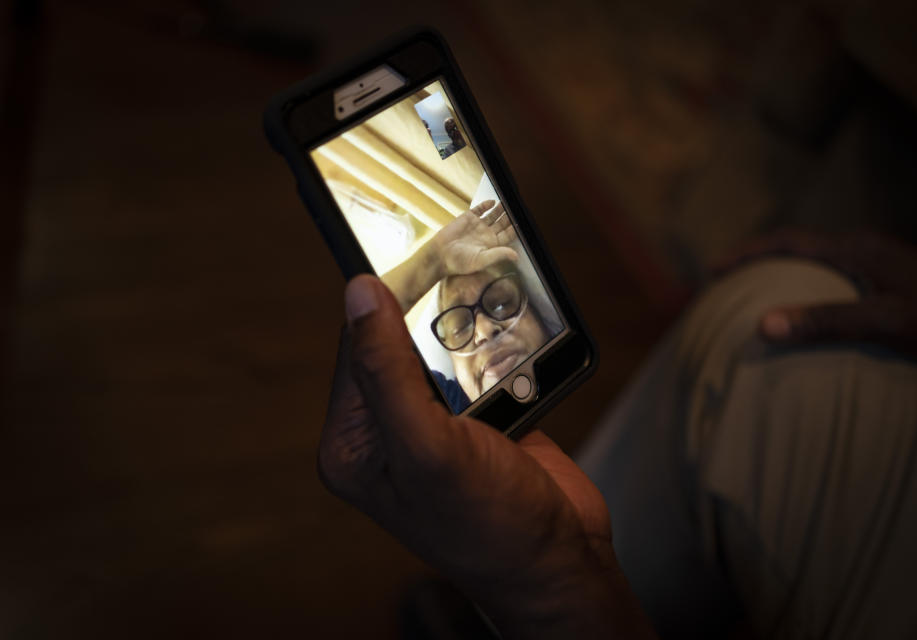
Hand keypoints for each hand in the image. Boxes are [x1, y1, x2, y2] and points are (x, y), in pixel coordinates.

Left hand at [319, 275, 651, 638]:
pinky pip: (482, 366)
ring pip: (446, 350)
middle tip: (463, 305)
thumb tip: (357, 294)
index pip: (355, 350)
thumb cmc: (488, 525)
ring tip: (494, 354)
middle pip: (400, 344)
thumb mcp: (427, 446)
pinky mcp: (479, 420)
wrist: (560, 562)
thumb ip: (387, 369)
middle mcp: (388, 432)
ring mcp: (436, 425)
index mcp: (355, 443)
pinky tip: (515, 371)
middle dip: (435, 326)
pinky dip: (502, 359)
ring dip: (474, 344)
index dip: (383, 309)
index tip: (415, 265)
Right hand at [431, 200, 517, 276]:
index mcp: (492, 245)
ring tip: (508, 202)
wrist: (440, 255)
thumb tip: (516, 256)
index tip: (524, 221)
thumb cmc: (459, 262)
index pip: (509, 234)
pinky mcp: (468, 218)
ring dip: (501, 208)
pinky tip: (492, 202)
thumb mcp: (481, 260)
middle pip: (503, 223)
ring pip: (493, 214)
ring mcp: (478, 225)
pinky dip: (486, 205)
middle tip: (518, 207)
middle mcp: (487, 234)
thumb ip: (499, 254)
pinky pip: (480, 209)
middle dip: (510, 215)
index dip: (516, 228)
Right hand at [720, 230, 916, 367]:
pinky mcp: (888, 282)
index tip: (712, 270)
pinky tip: (804, 315)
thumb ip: (826, 321)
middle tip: (724, 284)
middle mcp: (863, 249)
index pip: (787, 241)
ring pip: (814, 264)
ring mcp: (877, 264)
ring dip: (780, 275)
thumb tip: (764, 324)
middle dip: (756, 262)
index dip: (746, 253)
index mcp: (857, 250)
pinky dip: (803, 290)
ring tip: (753, 298)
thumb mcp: (887, 322)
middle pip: (796, 248)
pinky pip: (831, 280)